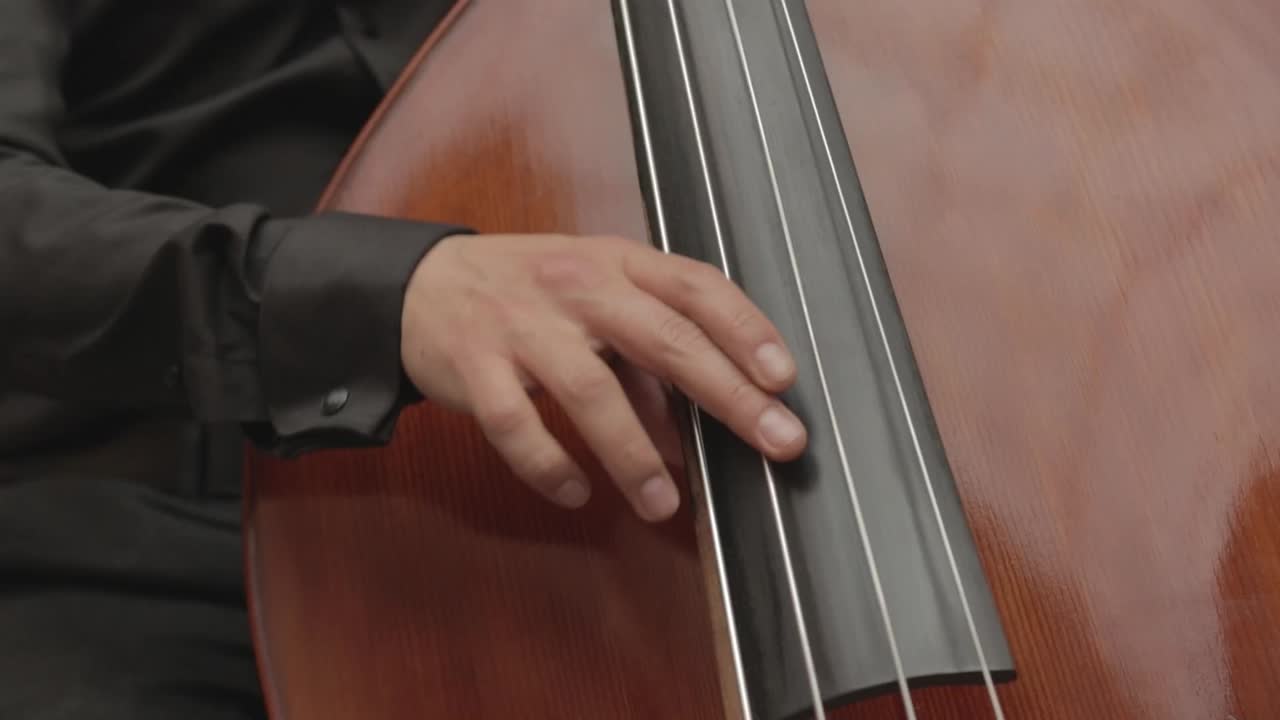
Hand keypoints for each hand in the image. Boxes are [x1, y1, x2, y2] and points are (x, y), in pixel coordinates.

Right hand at [400, 233, 806, 521]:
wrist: (419, 285)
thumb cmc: (526, 292)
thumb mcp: (592, 302)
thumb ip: (646, 364)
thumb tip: (696, 437)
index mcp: (615, 262)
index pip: (694, 285)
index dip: (745, 327)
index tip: (784, 377)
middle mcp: (575, 285)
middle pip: (662, 338)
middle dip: (726, 394)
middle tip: (776, 442)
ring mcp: (522, 324)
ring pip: (590, 391)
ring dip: (635, 455)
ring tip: (664, 505)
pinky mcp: (474, 365)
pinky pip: (516, 425)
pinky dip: (549, 466)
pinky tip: (576, 492)